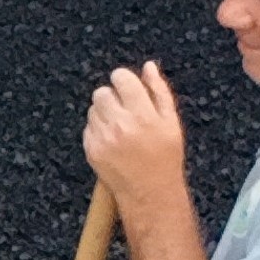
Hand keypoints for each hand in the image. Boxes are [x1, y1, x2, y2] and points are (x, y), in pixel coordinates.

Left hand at [81, 61, 190, 216]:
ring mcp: (104, 138)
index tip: (128, 88)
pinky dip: (98, 130)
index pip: (121, 78)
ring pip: (93, 109)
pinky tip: (113, 142)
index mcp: (143, 114)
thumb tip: (148, 66)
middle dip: (113, 97)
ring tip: (121, 129)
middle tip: (125, 112)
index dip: (124, 81)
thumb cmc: (165, 158)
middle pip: (102, 92)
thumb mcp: (171, 123)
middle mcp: (121, 124)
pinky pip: (88, 127)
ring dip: (104, 113)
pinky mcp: (92, 150)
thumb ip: (159, 91)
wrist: (150, 193)